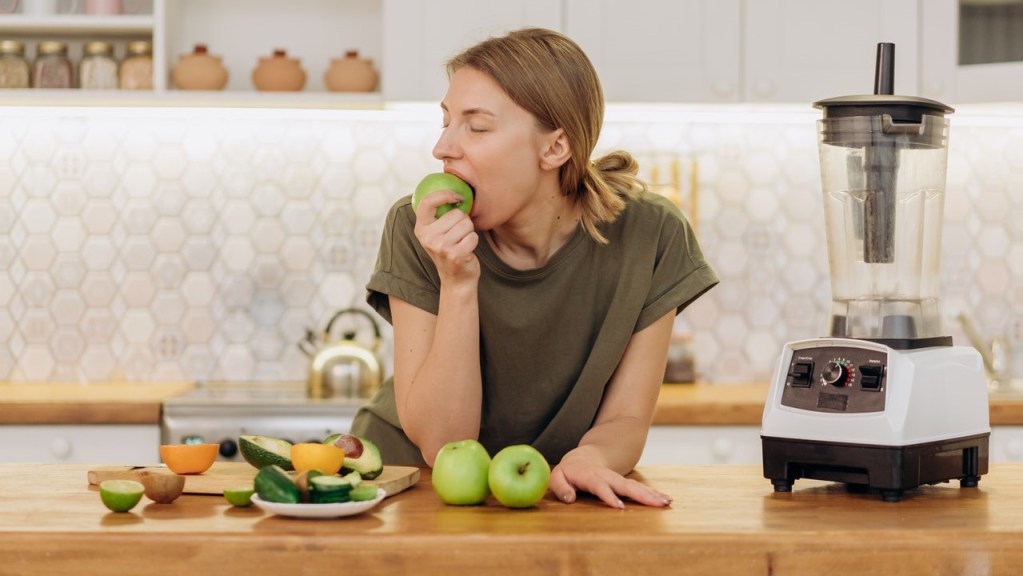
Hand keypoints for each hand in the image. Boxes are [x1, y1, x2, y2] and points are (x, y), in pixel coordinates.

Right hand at [413, 190, 479, 284]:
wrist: (456, 279)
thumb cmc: (449, 250)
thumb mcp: (436, 233)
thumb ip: (438, 215)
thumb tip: (452, 187)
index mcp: (421, 228)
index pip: (428, 202)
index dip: (445, 194)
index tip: (458, 197)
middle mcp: (427, 237)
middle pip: (456, 214)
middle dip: (464, 222)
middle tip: (458, 235)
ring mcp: (440, 246)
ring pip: (466, 224)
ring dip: (469, 232)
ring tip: (462, 242)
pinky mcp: (455, 254)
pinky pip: (473, 236)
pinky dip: (474, 241)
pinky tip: (467, 250)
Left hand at [549, 456, 672, 508]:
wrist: (584, 459)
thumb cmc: (569, 471)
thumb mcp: (557, 476)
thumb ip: (560, 487)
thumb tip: (569, 499)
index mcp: (590, 475)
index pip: (599, 485)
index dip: (608, 495)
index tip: (618, 506)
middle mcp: (607, 476)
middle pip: (624, 485)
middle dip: (640, 494)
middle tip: (655, 504)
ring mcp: (617, 479)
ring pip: (635, 486)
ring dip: (650, 494)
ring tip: (665, 502)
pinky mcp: (624, 483)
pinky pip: (639, 489)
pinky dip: (652, 494)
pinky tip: (665, 500)